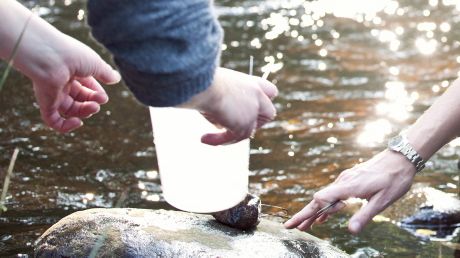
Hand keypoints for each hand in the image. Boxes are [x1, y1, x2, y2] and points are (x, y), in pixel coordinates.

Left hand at [27, 34, 120, 132]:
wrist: (49, 55)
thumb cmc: (72, 54)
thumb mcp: (95, 63)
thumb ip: (105, 72)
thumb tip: (116, 78)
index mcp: (72, 70)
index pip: (86, 86)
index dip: (96, 93)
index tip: (103, 96)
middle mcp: (61, 82)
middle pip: (79, 98)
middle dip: (92, 101)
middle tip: (100, 101)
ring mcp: (53, 93)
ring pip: (70, 110)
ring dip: (85, 111)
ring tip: (94, 107)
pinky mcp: (45, 103)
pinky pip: (53, 120)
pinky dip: (65, 126)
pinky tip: (78, 122)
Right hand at [182, 67, 277, 144]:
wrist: (204, 82)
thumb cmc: (203, 80)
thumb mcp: (217, 86)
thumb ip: (225, 102)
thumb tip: (221, 123)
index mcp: (251, 82)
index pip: (270, 91)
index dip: (262, 100)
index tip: (248, 106)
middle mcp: (256, 95)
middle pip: (268, 113)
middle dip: (256, 122)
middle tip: (235, 126)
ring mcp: (252, 111)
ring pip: (247, 131)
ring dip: (227, 136)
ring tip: (205, 137)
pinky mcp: (245, 124)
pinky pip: (233, 138)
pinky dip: (217, 140)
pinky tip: (203, 139)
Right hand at [284, 150, 415, 233]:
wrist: (401, 158)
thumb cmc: (394, 179)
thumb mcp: (383, 201)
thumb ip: (364, 215)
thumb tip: (350, 231)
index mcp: (349, 186)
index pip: (322, 199)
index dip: (310, 212)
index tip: (301, 223)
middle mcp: (343, 182)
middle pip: (318, 200)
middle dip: (303, 214)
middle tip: (289, 226)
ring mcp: (345, 181)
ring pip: (324, 199)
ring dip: (313, 213)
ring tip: (302, 227)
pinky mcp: (350, 181)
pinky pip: (333, 195)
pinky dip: (325, 207)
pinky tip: (322, 217)